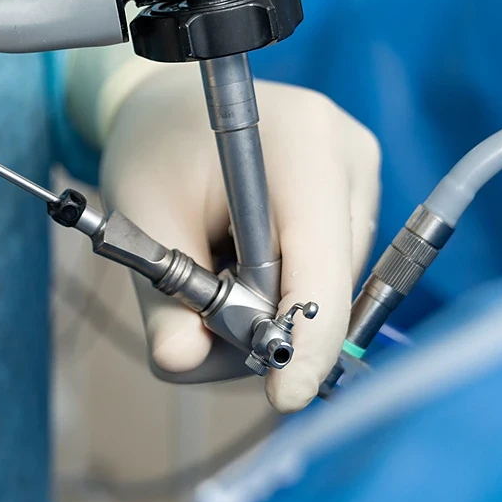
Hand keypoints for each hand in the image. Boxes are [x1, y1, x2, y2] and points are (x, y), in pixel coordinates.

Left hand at [100, 66, 379, 411]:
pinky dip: (281, 286)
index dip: (304, 339)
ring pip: (329, 287)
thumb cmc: (151, 150)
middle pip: (327, 285)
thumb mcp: (141, 216)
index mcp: (302, 144)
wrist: (165, 104)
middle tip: (200, 316)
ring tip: (214, 263)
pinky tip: (241, 254)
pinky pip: (327, 272)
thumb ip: (163, 296)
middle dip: (268, 322)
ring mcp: (361, 172)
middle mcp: (348, 153)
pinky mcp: (358, 194)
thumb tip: (180, 362)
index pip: (320, 265)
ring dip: (272, 305)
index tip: (282, 397)